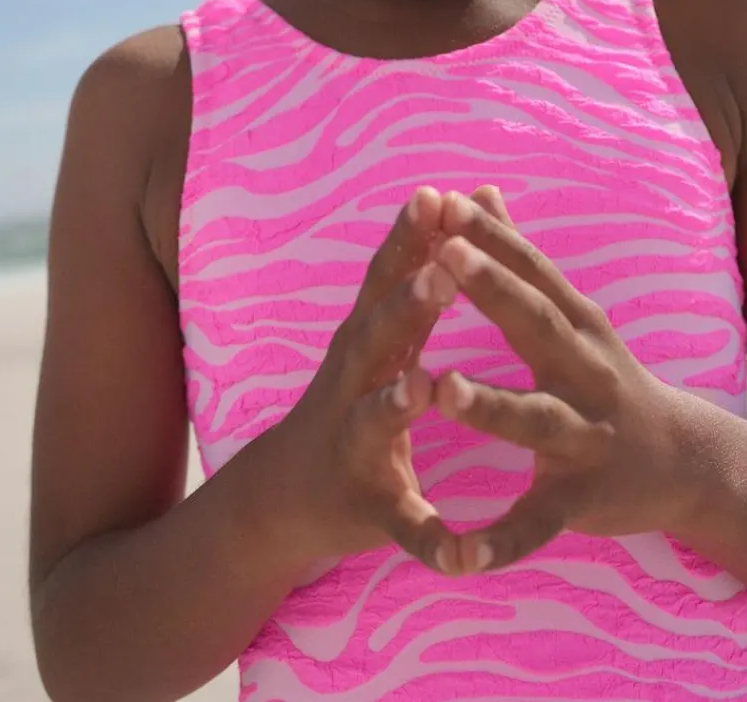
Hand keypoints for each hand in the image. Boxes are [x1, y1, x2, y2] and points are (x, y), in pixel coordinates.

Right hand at [276, 187, 460, 569]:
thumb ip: (413, 268)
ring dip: (399, 402)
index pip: (388, 279)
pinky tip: (460, 553)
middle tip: (442, 269)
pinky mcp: (371, 507)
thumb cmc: (352, 397)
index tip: (435, 195)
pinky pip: (404, 525)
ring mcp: (356, 445)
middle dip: (408, 303)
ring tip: (426, 384)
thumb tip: (439, 193)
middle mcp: (353, 385)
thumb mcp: (381, 331)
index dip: (409, 238)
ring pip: (376, 419)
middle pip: (378, 336)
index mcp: (367, 340)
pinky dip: (430, 537)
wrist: (285, 495)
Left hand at [428, 188, 694, 575]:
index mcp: (576, 325)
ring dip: (488, 405)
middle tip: (446, 256)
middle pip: (536, 326)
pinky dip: (500, 542)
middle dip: (493, 291)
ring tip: (440, 389)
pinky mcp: (582, 499)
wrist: (687, 462)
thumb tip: (480, 190)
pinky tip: (458, 557)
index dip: (491, 237)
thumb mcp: (569, 313)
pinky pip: (536, 523)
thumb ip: (517, 255)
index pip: (530, 270)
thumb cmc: (604, 374)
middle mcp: (586, 372)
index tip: (447, 202)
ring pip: (534, 419)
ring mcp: (587, 436)